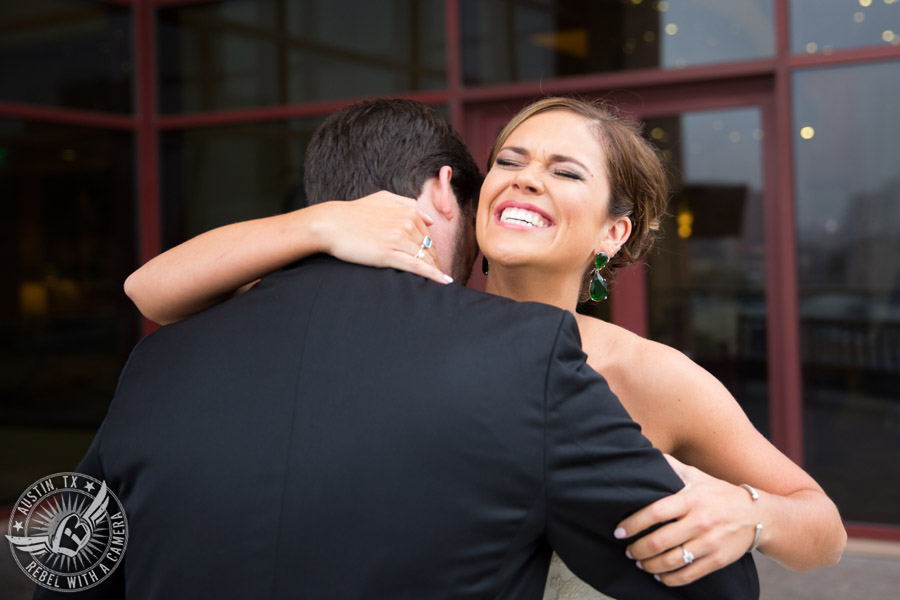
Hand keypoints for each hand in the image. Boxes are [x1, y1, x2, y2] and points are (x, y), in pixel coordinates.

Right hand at [312, 191, 451, 283]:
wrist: (331, 224)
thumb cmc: (353, 212)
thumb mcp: (382, 198)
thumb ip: (407, 204)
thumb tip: (430, 219)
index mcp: (408, 211)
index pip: (428, 234)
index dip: (431, 248)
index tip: (433, 259)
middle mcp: (407, 223)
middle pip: (429, 247)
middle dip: (435, 261)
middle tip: (439, 272)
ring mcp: (398, 239)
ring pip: (425, 257)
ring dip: (435, 270)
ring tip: (440, 281)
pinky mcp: (389, 254)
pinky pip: (417, 266)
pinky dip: (432, 275)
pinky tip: (443, 281)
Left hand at [616, 454, 760, 585]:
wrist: (757, 514)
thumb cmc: (719, 493)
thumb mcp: (697, 475)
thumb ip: (671, 467)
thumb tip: (644, 453)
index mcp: (691, 499)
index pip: (655, 512)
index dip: (633, 523)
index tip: (619, 531)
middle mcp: (700, 521)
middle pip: (660, 541)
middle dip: (638, 549)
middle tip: (628, 551)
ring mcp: (709, 543)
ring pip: (672, 561)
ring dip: (650, 566)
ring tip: (640, 563)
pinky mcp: (717, 560)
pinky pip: (689, 575)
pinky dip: (670, 579)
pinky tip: (660, 576)